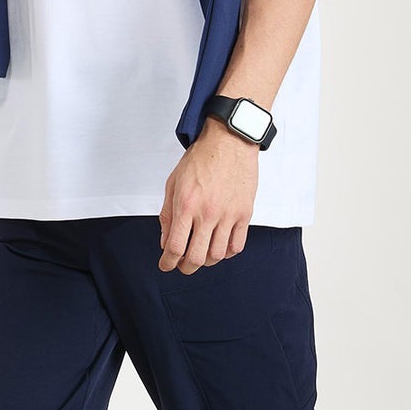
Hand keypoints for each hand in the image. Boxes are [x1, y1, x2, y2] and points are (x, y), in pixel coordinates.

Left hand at [158, 122, 258, 271]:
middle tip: (182, 266)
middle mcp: (208, 213)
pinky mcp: (245, 214)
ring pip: (218, 255)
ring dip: (206, 261)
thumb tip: (165, 242)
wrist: (229, 142)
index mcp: (186, 205)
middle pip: (196, 258)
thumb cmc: (200, 159)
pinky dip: (227, 253)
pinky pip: (237, 245)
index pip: (174, 247)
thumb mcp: (173, 184)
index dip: (167, 262)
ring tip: (200, 255)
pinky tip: (220, 247)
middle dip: (185, 267)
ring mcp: (228, 215)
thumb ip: (168, 215)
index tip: (165, 265)